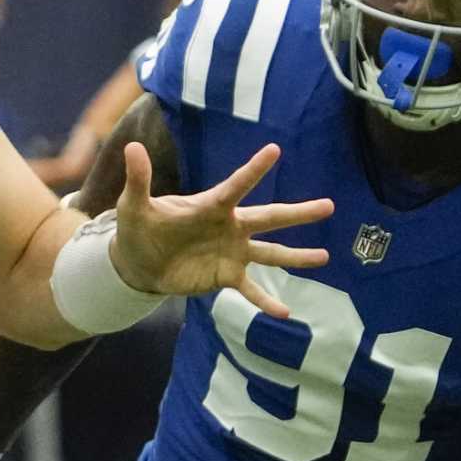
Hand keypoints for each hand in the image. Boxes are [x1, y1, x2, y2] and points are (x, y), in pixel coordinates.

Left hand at [108, 142, 332, 319]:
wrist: (138, 262)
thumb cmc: (139, 226)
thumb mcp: (135, 205)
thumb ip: (139, 179)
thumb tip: (132, 147)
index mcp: (211, 206)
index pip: (235, 186)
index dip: (253, 170)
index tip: (274, 150)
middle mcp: (229, 226)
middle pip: (269, 218)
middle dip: (298, 213)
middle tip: (328, 205)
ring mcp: (232, 252)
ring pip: (271, 253)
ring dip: (297, 257)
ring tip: (325, 256)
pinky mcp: (226, 276)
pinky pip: (251, 290)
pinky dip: (267, 302)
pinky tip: (286, 313)